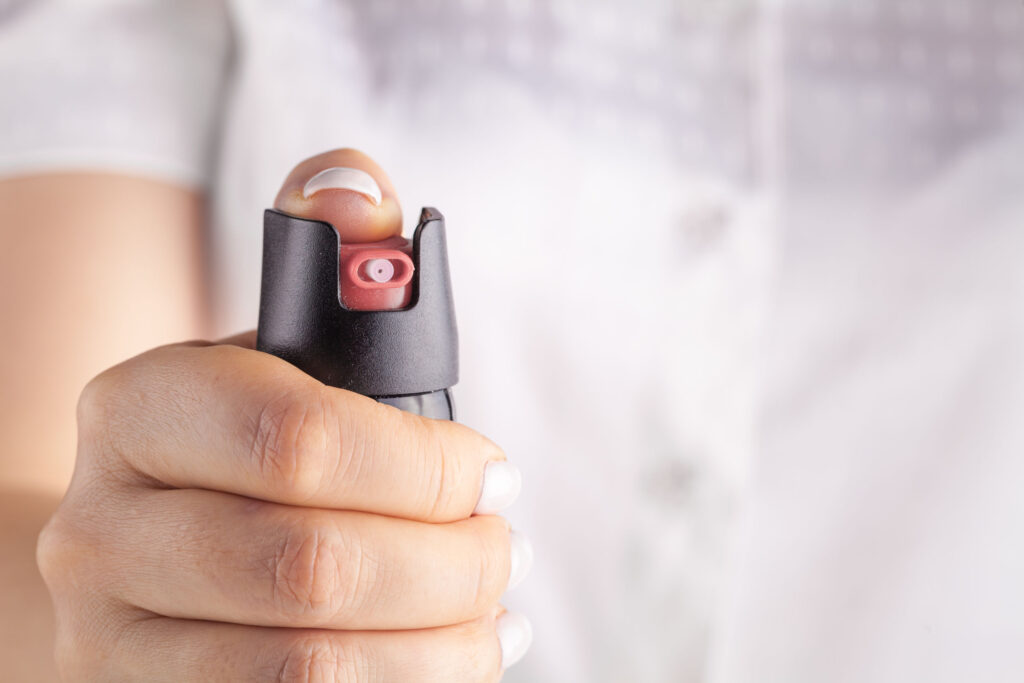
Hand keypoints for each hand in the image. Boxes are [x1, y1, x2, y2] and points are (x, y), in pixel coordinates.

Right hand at [37, 150, 531, 681]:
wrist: (153, 552)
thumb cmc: (249, 441)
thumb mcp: (286, 349)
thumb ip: (335, 257)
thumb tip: (360, 188)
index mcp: (137, 409)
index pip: (299, 439)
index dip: (424, 464)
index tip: (494, 472)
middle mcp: (100, 534)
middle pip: (313, 568)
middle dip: (451, 563)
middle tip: (504, 548)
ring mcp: (115, 645)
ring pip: (312, 671)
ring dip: (441, 646)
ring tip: (491, 614)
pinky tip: (444, 662)